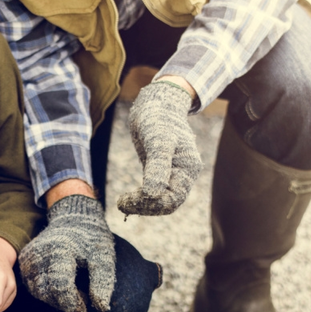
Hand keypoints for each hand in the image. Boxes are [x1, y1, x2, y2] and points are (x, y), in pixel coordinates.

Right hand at [19, 194, 115, 311]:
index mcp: (60, 251)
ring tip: (73, 293)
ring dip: (55, 300)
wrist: (73, 217)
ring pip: (38, 292)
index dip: (73, 305)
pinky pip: (32, 286)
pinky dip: (46, 292)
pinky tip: (62, 287)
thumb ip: (103, 282)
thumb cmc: (91, 237)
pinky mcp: (24, 261)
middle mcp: (39, 254)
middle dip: (65, 304)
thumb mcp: (104, 257)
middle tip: (82, 302)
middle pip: (47, 292)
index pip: (61, 287)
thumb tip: (100, 308)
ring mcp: (29, 258)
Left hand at [119, 79, 202, 215]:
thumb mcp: (157, 141)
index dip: (152, 204)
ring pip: (160, 201)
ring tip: (122, 201)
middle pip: (167, 204)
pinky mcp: (160, 172)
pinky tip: (127, 197)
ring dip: (142, 205)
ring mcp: (173, 174)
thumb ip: (157, 167)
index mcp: (188, 169)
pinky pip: (154, 193)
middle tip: (122, 203)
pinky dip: (141, 199)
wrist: (155, 104)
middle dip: (145, 207)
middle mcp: (183, 174)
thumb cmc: (157, 119)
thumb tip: (153, 194)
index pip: (173, 199)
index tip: (130, 199)